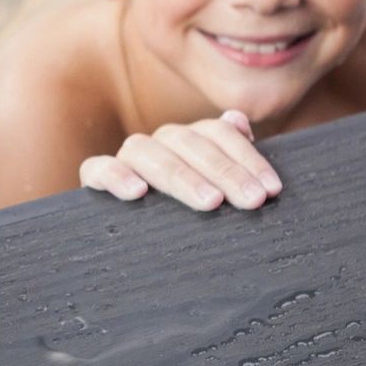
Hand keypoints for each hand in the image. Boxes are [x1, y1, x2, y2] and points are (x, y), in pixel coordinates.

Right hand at [78, 110, 281, 211]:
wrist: (139, 243)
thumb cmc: (187, 214)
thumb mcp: (215, 185)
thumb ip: (229, 152)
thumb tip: (238, 121)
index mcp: (188, 138)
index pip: (217, 133)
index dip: (246, 158)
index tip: (271, 190)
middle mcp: (158, 141)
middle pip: (188, 142)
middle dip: (224, 171)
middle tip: (251, 200)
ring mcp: (126, 158)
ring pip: (146, 151)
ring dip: (180, 175)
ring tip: (210, 202)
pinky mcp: (95, 177)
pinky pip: (96, 168)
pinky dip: (115, 175)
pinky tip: (138, 192)